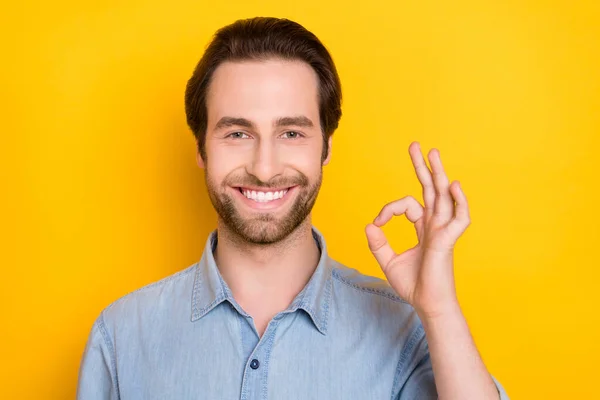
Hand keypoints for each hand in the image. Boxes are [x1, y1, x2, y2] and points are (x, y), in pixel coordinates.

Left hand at [365, 142, 469, 318]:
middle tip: (416, 146)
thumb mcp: (388, 261)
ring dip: (438, 174)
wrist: (426, 305)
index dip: (389, 209)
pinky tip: (452, 186)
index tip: (377, 223)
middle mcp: (435, 225)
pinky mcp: (448, 241)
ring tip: (433, 153)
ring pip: (443, 196)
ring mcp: (443, 231)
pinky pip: (459, 218)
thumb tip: (370, 225)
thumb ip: (378, 243)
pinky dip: (459, 202)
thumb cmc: (413, 285)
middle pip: (430, 189)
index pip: (407, 205)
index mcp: (423, 228)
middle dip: (423, 168)